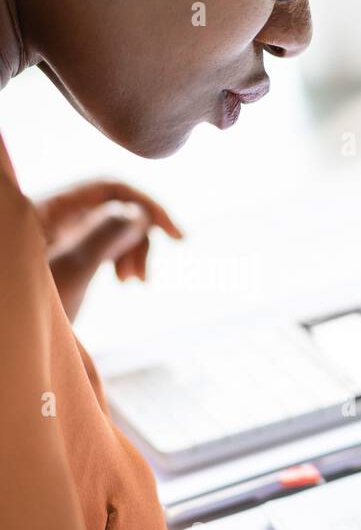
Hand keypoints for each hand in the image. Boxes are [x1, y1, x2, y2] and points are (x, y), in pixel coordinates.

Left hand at [35, 180, 182, 320]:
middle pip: (114, 207)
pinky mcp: (67, 255)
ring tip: (134, 283)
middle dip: (139, 237)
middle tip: (142, 278)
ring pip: (113, 228)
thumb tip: (140, 213)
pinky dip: (122, 260)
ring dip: (134, 252)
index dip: (146, 204)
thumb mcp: (70, 269)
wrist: (10, 342)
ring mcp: (61, 236)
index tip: (176, 236)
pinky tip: (126, 282)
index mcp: (48, 207)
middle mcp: (55, 216)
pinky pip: (105, 246)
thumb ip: (104, 234)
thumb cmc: (24, 306)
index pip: (108, 187)